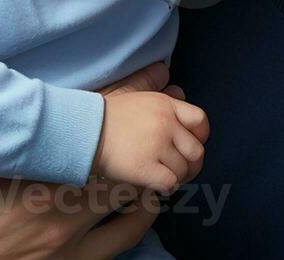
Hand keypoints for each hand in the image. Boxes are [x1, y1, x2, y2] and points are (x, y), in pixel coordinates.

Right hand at [0, 62, 203, 259]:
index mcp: (27, 151)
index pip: (100, 107)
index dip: (135, 86)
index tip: (159, 72)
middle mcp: (55, 191)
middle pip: (127, 143)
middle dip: (155, 120)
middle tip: (173, 103)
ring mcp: (64, 233)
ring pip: (134, 189)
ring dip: (155, 165)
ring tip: (170, 146)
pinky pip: (123, 234)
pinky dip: (141, 211)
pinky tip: (146, 199)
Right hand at [93, 90, 208, 193]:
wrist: (83, 132)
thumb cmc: (106, 117)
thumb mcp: (136, 96)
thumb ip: (159, 98)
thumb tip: (173, 96)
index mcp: (165, 104)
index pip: (200, 121)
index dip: (200, 137)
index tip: (189, 147)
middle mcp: (165, 123)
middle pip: (196, 151)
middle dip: (191, 165)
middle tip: (179, 171)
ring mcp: (156, 146)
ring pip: (183, 170)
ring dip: (175, 177)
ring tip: (162, 177)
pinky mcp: (145, 168)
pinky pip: (169, 183)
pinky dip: (166, 187)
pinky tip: (155, 185)